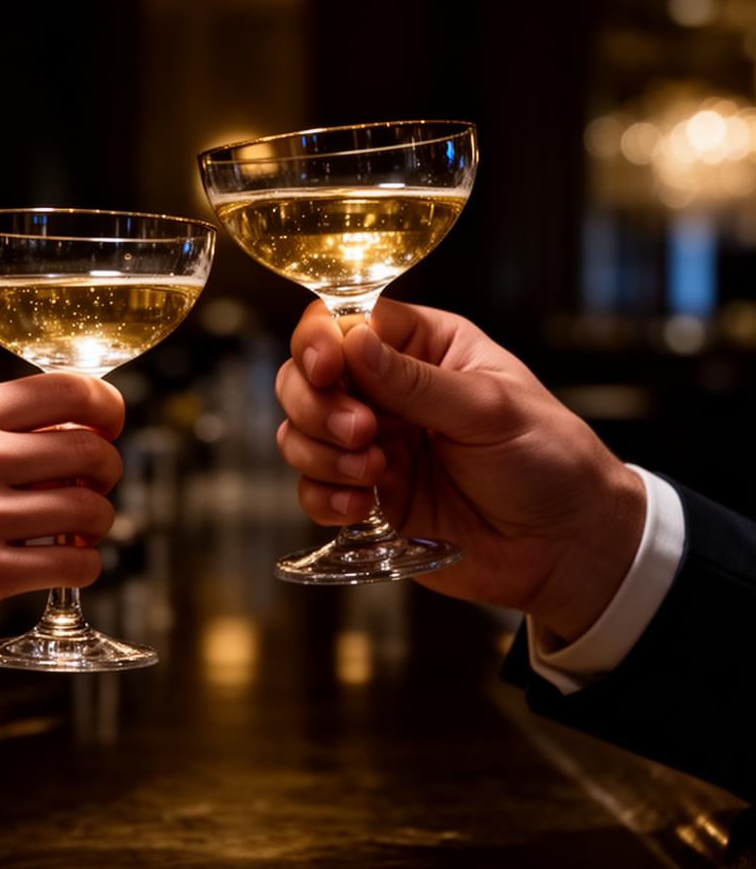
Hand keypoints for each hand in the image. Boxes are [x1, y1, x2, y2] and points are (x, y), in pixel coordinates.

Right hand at [0, 372, 124, 666]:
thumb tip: (67, 427)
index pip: (66, 388)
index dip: (106, 406)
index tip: (110, 425)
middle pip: (91, 449)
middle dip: (107, 470)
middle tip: (94, 487)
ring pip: (91, 510)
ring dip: (99, 523)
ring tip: (77, 532)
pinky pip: (75, 566)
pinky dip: (85, 568)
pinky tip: (67, 566)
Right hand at [275, 300, 645, 639]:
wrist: (567, 547)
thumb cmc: (549, 460)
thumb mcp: (489, 409)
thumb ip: (416, 381)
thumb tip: (352, 343)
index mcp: (425, 347)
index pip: (346, 322)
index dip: (321, 341)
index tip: (328, 369)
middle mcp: (390, 391)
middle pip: (306, 376)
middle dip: (317, 404)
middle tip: (363, 433)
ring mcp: (376, 445)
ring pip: (300, 432)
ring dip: (320, 453)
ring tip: (374, 474)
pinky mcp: (371, 499)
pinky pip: (315, 490)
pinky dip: (324, 496)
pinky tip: (360, 506)